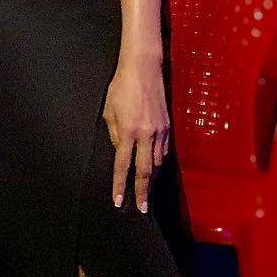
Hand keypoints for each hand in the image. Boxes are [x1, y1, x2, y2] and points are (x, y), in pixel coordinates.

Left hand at [103, 57, 169, 212]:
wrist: (144, 68)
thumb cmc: (122, 86)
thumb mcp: (109, 111)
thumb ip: (115, 134)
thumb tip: (120, 150)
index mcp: (128, 131)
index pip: (123, 166)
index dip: (120, 185)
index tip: (118, 200)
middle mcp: (146, 134)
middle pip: (145, 171)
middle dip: (143, 191)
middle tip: (142, 207)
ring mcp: (160, 131)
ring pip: (157, 162)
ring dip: (151, 178)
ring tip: (146, 190)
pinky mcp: (168, 126)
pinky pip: (164, 150)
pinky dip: (159, 161)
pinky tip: (155, 167)